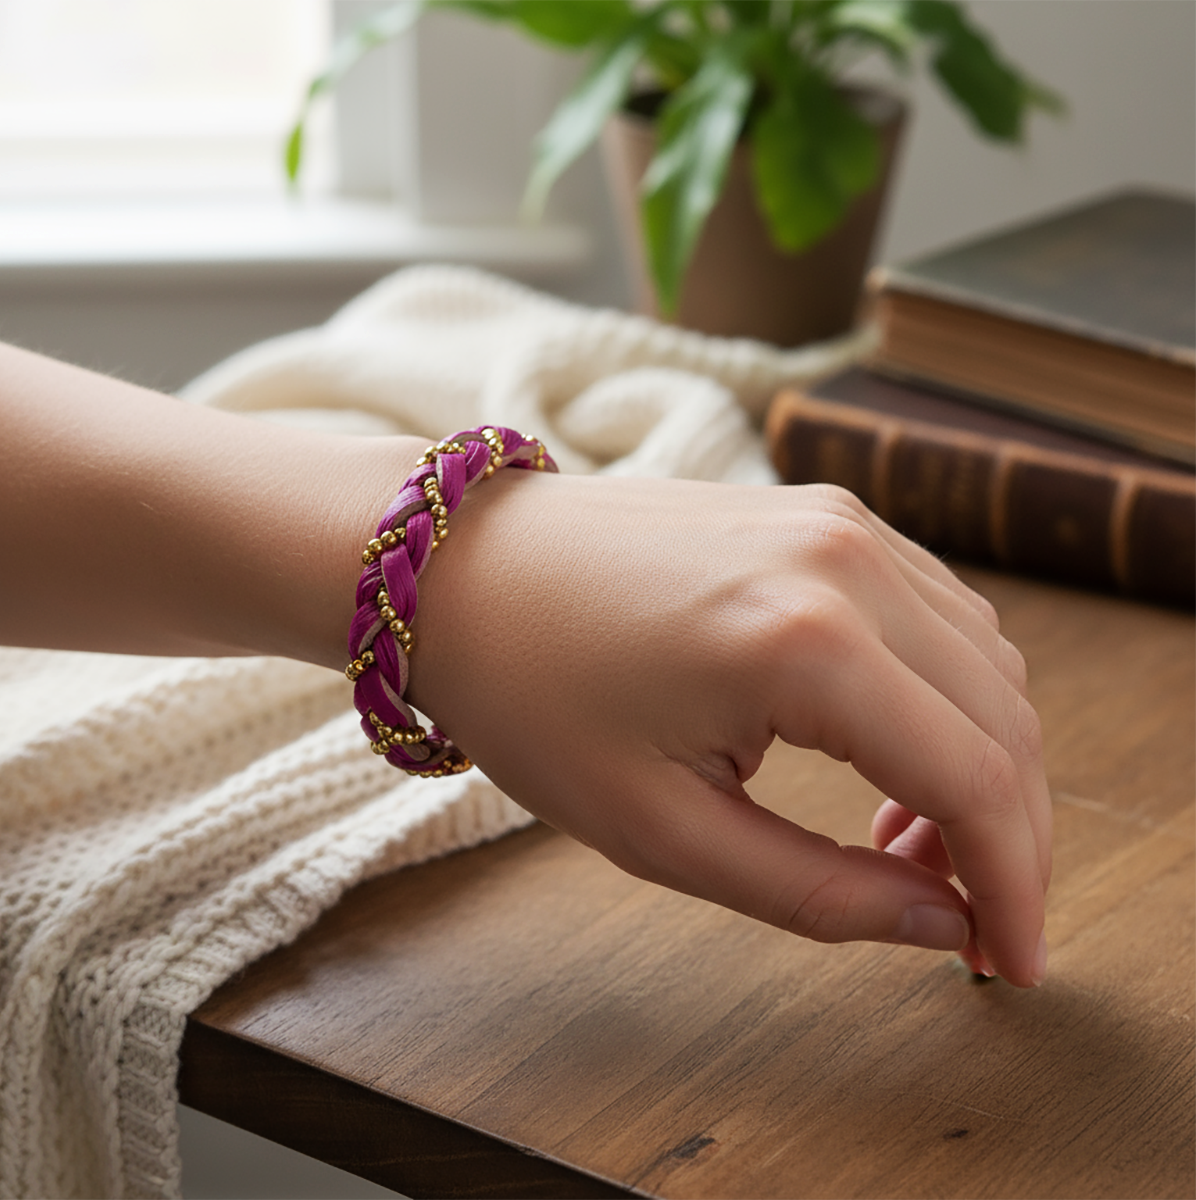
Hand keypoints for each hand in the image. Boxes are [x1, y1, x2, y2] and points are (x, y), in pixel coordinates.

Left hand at [409, 473, 1051, 987]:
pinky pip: (936, 612)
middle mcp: (847, 561)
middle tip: (968, 920)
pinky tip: (887, 753)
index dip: (1017, 887)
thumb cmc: (533, 695)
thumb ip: (817, 892)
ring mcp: (840, 522)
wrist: (465, 570)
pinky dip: (943, 695)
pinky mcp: (824, 514)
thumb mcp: (662, 829)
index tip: (1014, 966)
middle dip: (1010, 834)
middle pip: (1004, 718)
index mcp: (806, 641)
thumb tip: (941, 924)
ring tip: (907, 845)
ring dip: (979, 762)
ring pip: (985, 661)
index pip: (975, 779)